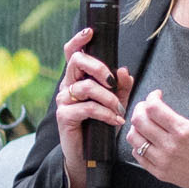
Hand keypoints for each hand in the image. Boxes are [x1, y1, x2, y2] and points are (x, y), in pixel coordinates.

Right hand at [54, 28, 125, 187]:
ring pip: (86, 87)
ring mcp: (63, 101)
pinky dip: (106, 113)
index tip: (91, 32)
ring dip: (108, 98)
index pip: (72, 53)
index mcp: (77, 79)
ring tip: (119, 111)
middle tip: (113, 81)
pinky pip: (88, 107)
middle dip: (99, 67)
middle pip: (77, 62)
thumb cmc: (100, 126)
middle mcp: (67, 86)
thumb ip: (122, 87)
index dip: (79, 40)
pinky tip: (115, 121)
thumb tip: (125, 70)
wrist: (88, 155)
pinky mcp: (64, 116)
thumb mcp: (116, 103)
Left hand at [123, 79, 188, 187]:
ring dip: (136, 126)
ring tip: (146, 122)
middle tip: (147, 106)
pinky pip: (138, 156)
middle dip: (140, 108)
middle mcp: (170, 146)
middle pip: (139, 121)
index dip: (152, 97)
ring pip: (134, 139)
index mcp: (183, 131)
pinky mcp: (160, 172)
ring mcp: (163, 161)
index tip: (157, 96)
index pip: (154, 108)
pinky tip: (147, 139)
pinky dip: (137, 144)